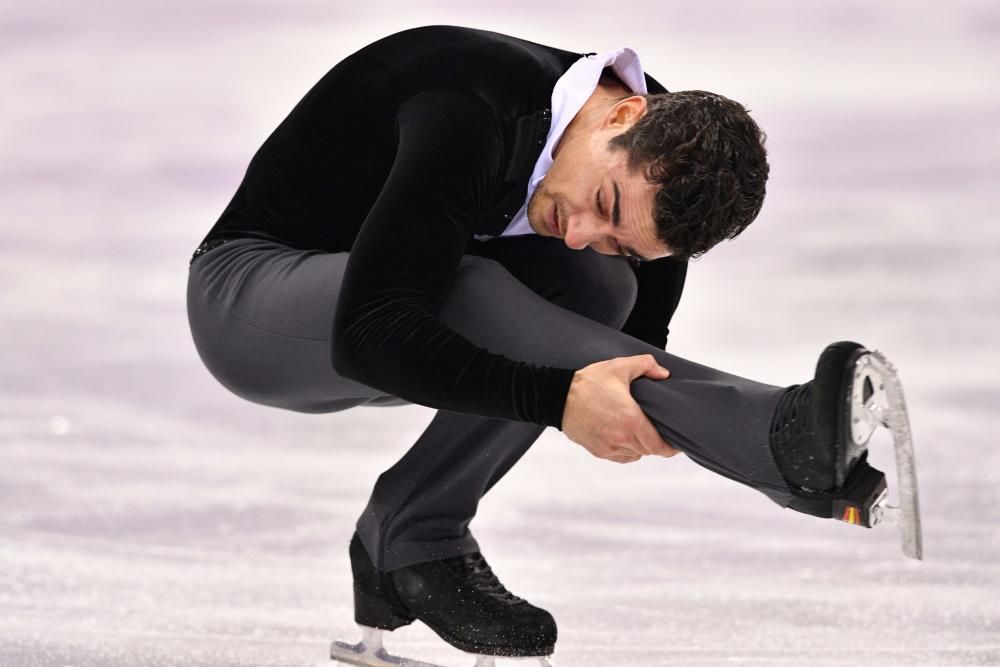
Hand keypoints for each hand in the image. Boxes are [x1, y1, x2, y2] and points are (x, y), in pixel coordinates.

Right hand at [560, 354, 680, 463]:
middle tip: (659, 431)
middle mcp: (621, 439)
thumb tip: (664, 374)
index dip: (671, 448)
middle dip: (656, 442)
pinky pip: (620, 457)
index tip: (676, 443)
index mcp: (631, 421)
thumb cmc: (588, 383)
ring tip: (640, 430)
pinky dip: (626, 450)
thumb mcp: (619, 367)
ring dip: (640, 446)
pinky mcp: (598, 451)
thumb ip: (646, 365)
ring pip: (635, 454)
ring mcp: (609, 448)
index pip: (659, 447)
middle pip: (649, 451)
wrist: (558, 397)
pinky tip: (624, 436)